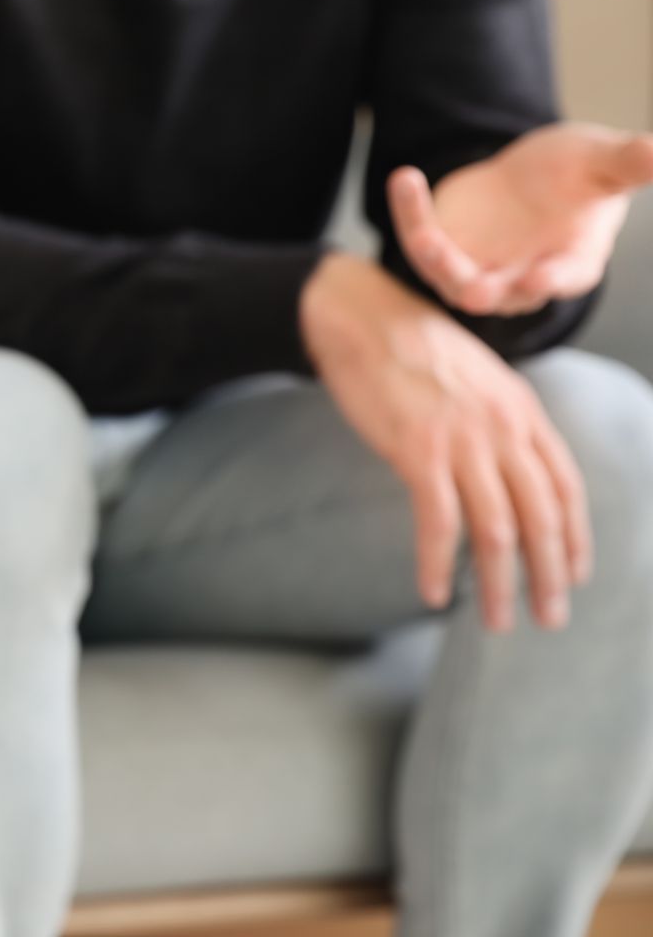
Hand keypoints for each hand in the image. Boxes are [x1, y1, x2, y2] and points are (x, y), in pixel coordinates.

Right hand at [301, 253, 589, 632]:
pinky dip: (439, 564)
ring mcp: (463, 441)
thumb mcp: (477, 377)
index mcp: (523, 411)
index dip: (575, 537)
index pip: (566, 487)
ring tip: (499, 621)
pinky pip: (438, 523)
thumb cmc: (410, 343)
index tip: (574, 575)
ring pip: (498, 530)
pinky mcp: (418, 452)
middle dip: (549, 576)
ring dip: (501, 584)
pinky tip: (435, 592)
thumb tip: (501, 465)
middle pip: (541, 518)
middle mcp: (504, 429)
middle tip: (548, 618)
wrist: (362, 315)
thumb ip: (498, 420)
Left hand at [389, 123, 652, 315]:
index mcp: (571, 263)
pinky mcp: (442, 253)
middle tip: (472, 291)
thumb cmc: (577, 173)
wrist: (531, 176)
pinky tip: (405, 176)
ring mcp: (477, 270)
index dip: (552, 281)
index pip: (564, 278)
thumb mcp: (602, 161)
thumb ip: (628, 162)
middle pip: (499, 293)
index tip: (540, 279)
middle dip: (484, 291)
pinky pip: (419, 238)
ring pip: (450, 276)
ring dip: (435, 259)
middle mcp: (522, 278)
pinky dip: (409, 212)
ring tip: (425, 233)